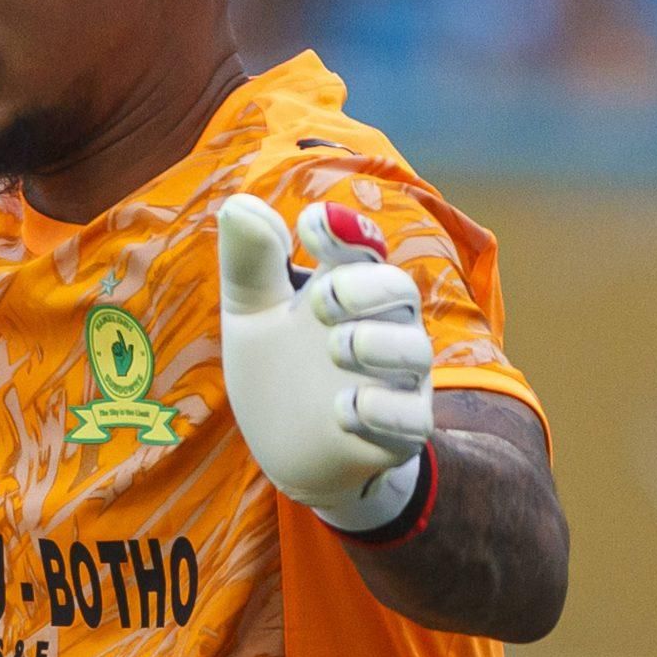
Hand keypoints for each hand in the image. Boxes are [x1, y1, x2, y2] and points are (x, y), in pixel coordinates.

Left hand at [217, 194, 433, 533]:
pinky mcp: (398, 432)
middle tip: (320, 298)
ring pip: (415, 351)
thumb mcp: (250, 313)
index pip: (360, 247)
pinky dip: (383, 410)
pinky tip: (344, 409)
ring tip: (336, 346)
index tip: (310, 225)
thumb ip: (249, 262)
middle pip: (399, 290)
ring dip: (379, 344)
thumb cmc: (277, 369)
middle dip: (365, 286)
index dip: (344, 231)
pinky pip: (413, 419)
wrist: (290, 452)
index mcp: (345, 288)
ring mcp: (394, 381)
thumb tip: (241, 204)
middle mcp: (381, 327)